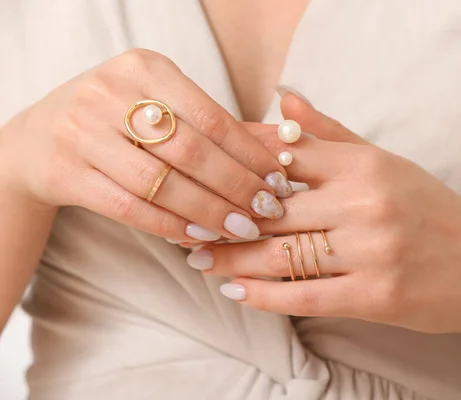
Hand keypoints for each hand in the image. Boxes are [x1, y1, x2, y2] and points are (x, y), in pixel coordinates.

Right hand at [0, 49, 292, 241]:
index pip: (212, 117)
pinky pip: (129, 206)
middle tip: (268, 211)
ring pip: (161, 182)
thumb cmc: (120, 121)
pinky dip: (169, 224)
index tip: (279, 181)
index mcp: (144, 68)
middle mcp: (110, 92)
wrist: (41, 138)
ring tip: (241, 229)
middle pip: (190, 151)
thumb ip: (222, 127)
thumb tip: (287, 147)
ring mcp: (82, 131)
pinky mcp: (65, 171)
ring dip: (208, 212)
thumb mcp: (165, 108)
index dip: (250, 154)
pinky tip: (199, 236)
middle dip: (237, 187)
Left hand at [193, 93, 460, 337]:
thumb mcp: (384, 163)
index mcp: (365, 165)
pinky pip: (305, 296)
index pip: (284, 156)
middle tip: (188, 225)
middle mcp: (366, 203)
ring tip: (201, 260)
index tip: (205, 175)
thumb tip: (282, 101)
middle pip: (273, 210)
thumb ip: (330, 135)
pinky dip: (264, 296)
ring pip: (282, 254)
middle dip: (224, 218)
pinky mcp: (377, 295)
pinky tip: (236, 293)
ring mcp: (372, 251)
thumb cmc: (430, 210)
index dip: (237, 166)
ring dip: (233, 260)